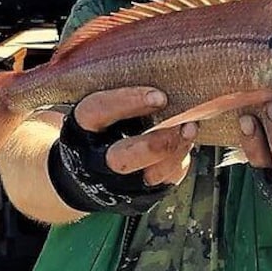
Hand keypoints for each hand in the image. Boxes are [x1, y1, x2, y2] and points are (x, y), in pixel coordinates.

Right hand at [48, 87, 196, 215]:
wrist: (82, 177)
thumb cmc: (99, 131)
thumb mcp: (98, 111)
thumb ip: (121, 98)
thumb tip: (164, 73)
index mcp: (80, 130)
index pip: (98, 112)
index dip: (128, 102)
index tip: (159, 96)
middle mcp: (95, 162)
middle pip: (122, 159)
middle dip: (155, 143)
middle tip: (182, 125)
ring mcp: (116, 185)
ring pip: (149, 175)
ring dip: (176, 152)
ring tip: (191, 129)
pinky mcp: (137, 197)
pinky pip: (164, 182)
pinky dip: (179, 162)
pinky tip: (186, 144)